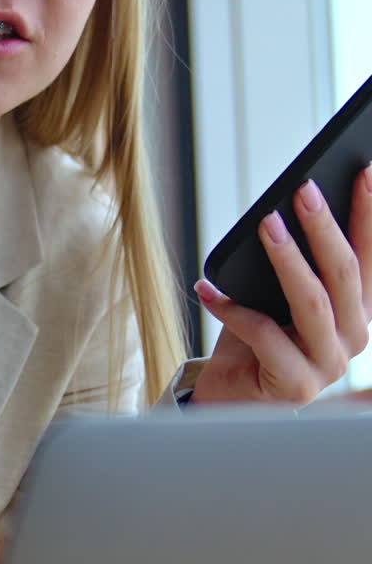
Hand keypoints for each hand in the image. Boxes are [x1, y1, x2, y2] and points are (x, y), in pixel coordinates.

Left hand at [191, 168, 371, 405]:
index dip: (370, 212)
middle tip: (303, 189)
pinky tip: (208, 289)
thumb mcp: (277, 293)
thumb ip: (293, 262)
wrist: (231, 393)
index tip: (365, 170)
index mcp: (357, 310)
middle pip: (345, 274)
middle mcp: (353, 337)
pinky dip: (232, 309)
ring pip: (312, 302)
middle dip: (324, 226)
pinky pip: (263, 335)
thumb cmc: (257, 336)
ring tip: (265, 223)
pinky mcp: (295, 386)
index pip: (370, 254)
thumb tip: (285, 207)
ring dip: (287, 258)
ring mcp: (328, 365)